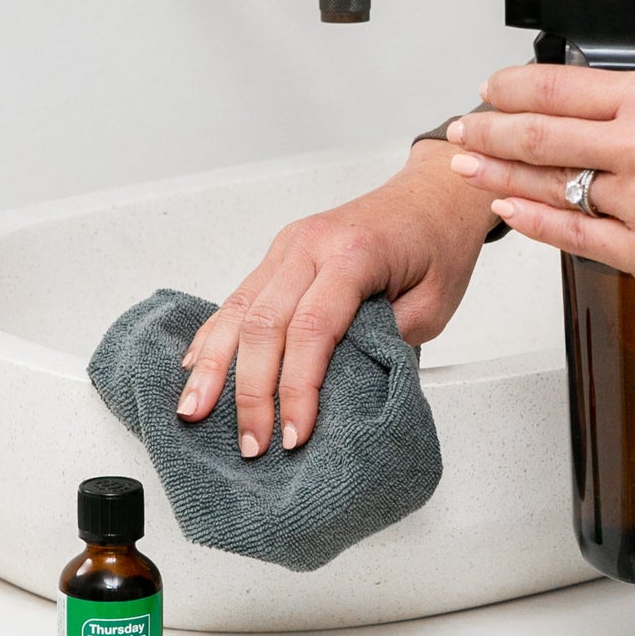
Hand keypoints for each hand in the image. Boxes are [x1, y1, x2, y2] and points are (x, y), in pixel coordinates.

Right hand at [175, 140, 494, 457]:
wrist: (436, 193)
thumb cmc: (440, 245)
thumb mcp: (433, 305)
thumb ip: (383, 344)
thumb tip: (336, 391)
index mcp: (354, 254)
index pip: (312, 330)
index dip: (297, 389)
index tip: (294, 436)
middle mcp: (311, 244)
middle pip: (264, 322)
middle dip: (251, 390)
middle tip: (250, 443)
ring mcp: (289, 244)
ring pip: (239, 308)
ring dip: (214, 365)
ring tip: (194, 412)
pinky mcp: (281, 252)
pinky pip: (240, 296)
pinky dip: (216, 334)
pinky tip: (195, 366)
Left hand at [445, 65, 634, 307]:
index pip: (558, 86)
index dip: (511, 87)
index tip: (491, 88)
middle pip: (537, 135)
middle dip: (486, 130)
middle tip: (460, 128)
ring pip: (548, 186)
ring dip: (497, 173)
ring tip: (466, 166)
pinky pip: (572, 235)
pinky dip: (533, 221)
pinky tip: (507, 209)